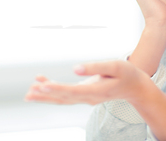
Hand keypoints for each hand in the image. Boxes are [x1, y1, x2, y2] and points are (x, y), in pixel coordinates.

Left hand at [24, 60, 148, 105]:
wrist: (135, 87)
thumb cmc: (127, 74)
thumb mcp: (115, 66)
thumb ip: (95, 67)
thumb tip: (75, 68)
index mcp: (97, 91)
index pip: (73, 91)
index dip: (58, 89)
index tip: (44, 86)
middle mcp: (89, 97)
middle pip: (64, 98)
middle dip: (45, 95)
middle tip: (29, 92)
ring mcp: (86, 97)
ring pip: (62, 99)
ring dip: (45, 96)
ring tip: (29, 92)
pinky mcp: (84, 94)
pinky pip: (66, 95)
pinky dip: (53, 89)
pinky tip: (43, 82)